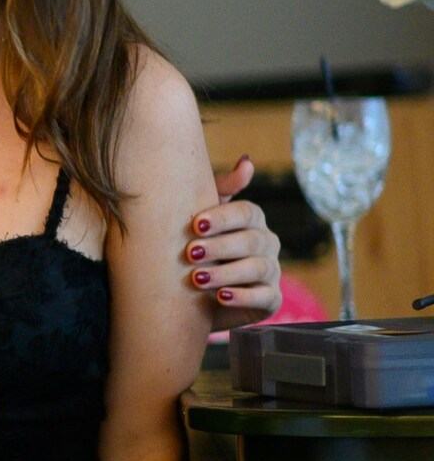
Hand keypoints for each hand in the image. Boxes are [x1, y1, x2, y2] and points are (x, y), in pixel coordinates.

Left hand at [188, 157, 281, 328]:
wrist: (193, 296)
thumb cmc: (198, 247)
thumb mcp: (202, 218)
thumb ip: (221, 191)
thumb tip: (247, 160)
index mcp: (251, 221)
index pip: (247, 212)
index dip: (223, 218)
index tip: (195, 224)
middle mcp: (266, 243)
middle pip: (251, 240)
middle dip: (220, 246)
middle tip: (190, 253)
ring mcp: (270, 272)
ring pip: (257, 268)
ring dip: (226, 273)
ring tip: (197, 278)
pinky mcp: (270, 300)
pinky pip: (265, 297)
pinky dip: (243, 297)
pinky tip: (221, 297)